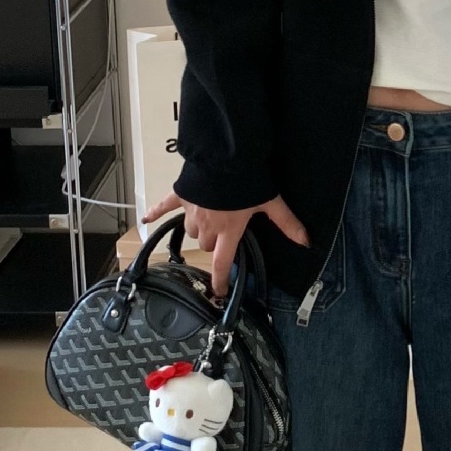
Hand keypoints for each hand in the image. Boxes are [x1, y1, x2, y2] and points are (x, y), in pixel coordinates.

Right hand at [143, 190, 309, 297]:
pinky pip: (164, 206)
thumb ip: (286, 223)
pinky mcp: (180, 196)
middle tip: (223, 231)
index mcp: (228, 230)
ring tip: (208, 216)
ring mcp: (191, 211)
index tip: (217, 293)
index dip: (220, 280)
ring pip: (190, 228)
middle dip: (213, 241)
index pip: (222, 262)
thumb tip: (306, 240)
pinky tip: (145, 217)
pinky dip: (155, 212)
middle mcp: (207, 226)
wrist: (224, 157)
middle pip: (205, 244)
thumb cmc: (247, 181)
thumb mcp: (271, 202)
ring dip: (198, 227)